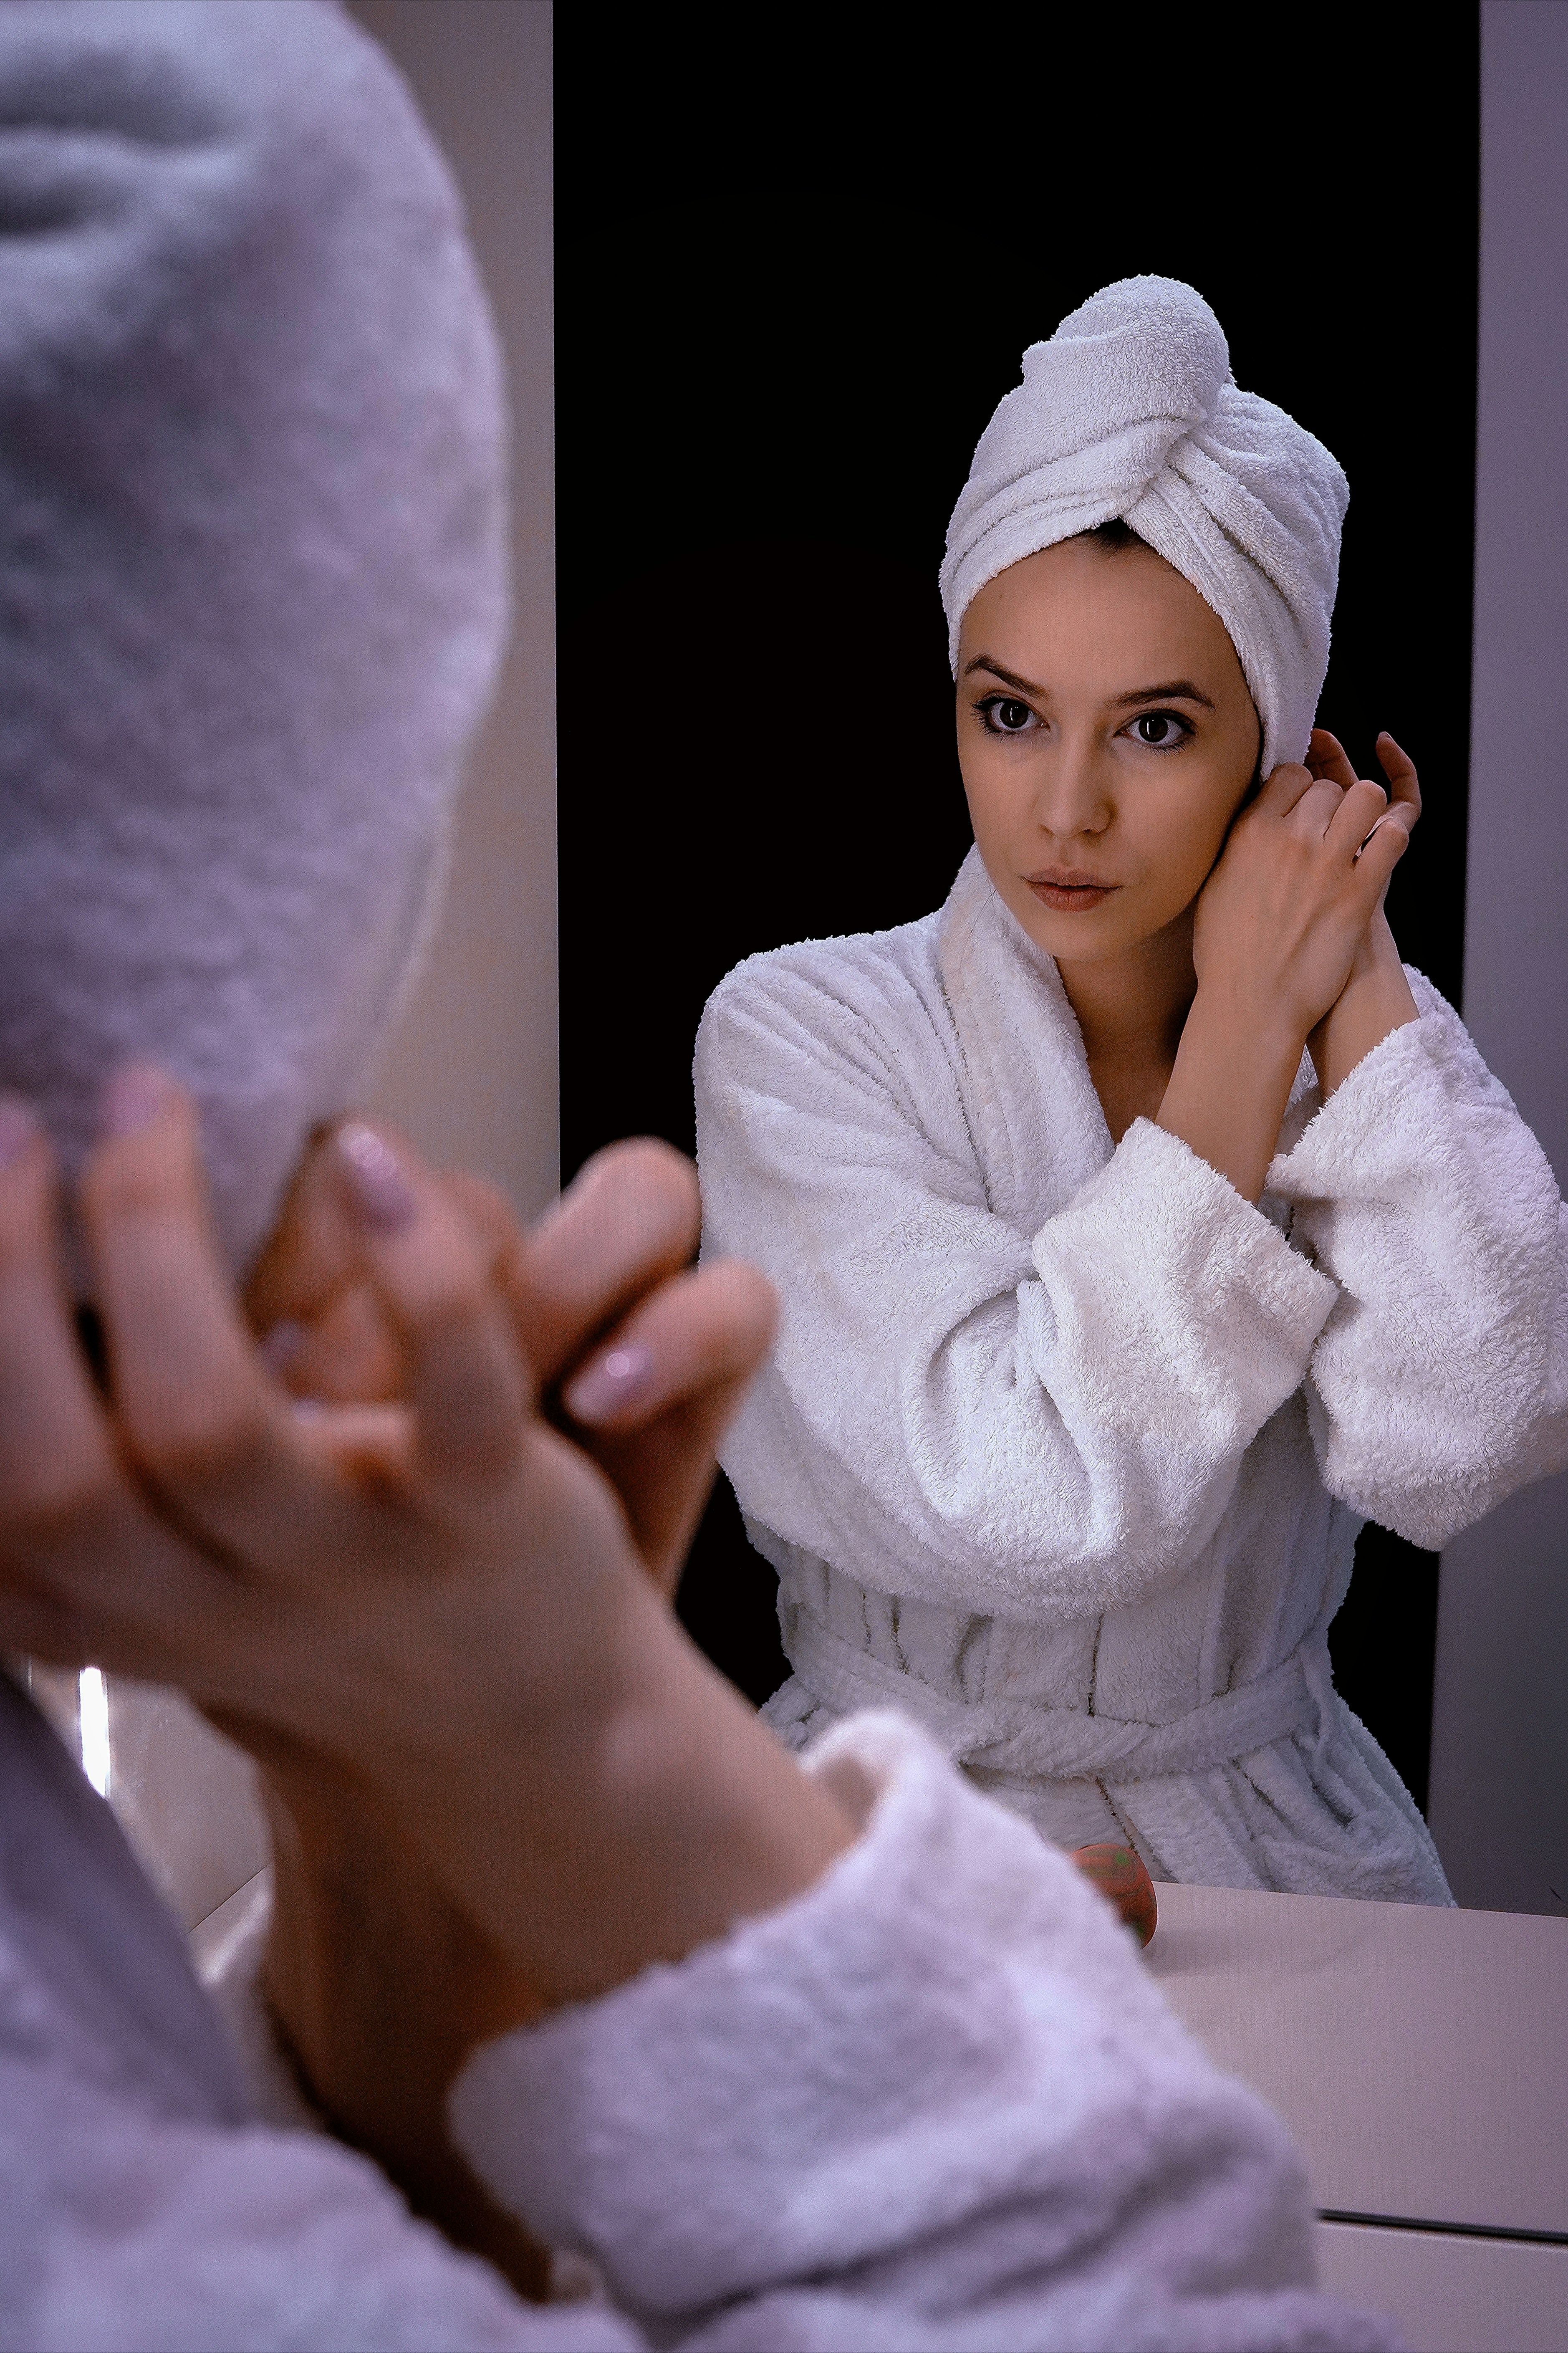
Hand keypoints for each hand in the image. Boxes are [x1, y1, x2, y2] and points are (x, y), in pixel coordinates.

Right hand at [0, 1073, 853, 2266]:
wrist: (538, 1732)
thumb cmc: (339, 1617)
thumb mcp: (178, 1590)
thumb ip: (80, 1514)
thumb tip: (1, 1334)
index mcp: (126, 1617)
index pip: (0, 1501)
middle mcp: (220, 1606)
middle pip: (71, 1471)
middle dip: (17, 1281)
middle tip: (36, 1120)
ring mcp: (358, 1564)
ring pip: (215, 1428)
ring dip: (165, 1248)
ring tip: (162, 1107)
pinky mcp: (490, 1516)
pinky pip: (453, 1396)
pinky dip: (411, 1271)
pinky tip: (367, 1155)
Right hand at [1158, 729, 1417, 1199]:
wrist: (1252, 1005)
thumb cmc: (1227, 956)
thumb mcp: (1214, 887)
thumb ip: (1237, 846)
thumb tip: (1253, 824)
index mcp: (1249, 833)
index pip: (1289, 774)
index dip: (1301, 784)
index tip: (1302, 803)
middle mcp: (1290, 840)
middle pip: (1328, 786)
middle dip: (1332, 801)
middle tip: (1329, 827)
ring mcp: (1328, 864)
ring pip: (1367, 799)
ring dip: (1367, 810)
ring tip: (1361, 831)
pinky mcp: (1359, 894)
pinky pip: (1392, 839)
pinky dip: (1393, 835)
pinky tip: (1383, 847)